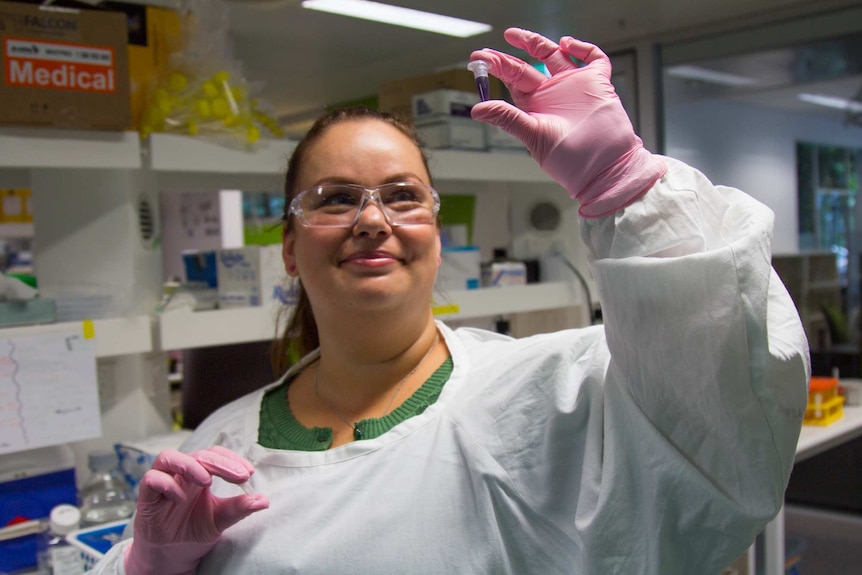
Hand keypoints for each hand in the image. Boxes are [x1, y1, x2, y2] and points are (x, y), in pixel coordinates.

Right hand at [124, 446, 269, 574]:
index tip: (248, 474)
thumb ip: (239, 508)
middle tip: (239, 476)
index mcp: (199, 474)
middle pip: (198, 454)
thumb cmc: (192, 531)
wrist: (170, 556)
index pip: (215, 454)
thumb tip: (264, 501)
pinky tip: (180, 498)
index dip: (231, 459)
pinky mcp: (146, 498)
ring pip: (167, 457)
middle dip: (220, 463)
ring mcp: (162, 483)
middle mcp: (180, 474)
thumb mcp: (220, 520)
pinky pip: (150, 479)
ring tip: (207, 481)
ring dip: (189, 465)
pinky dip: (166, 484)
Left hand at [470, 28, 666, 216]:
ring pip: (554, 55)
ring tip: (517, 36)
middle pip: (527, 66)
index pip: (511, 80)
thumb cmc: (571, 160)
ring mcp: (573, 86)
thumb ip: (507, 118)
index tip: (479, 58)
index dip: (496, 68)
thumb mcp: (533, 136)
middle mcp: (551, 94)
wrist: (604, 168)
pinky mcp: (597, 83)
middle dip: (508, 56)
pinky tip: (567, 43)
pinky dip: (582, 48)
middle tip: (490, 50)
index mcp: (534, 106)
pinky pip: (592, 59)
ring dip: (536, 43)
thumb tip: (477, 109)